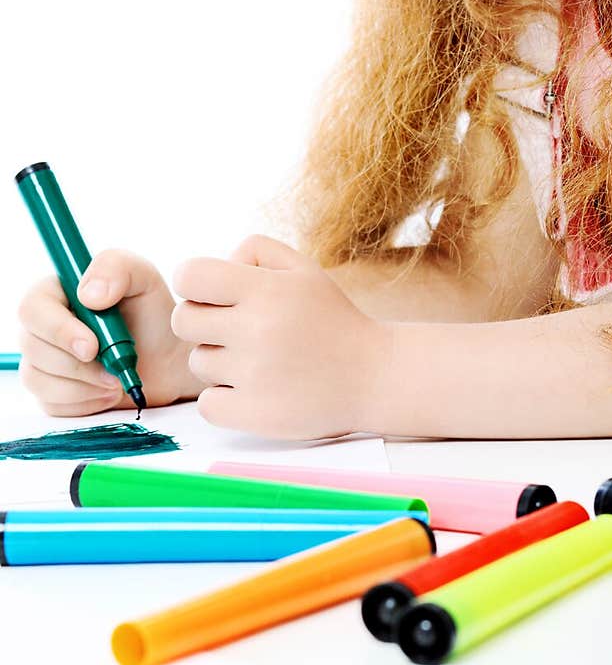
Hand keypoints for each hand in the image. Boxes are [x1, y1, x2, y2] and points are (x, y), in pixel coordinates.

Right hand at [17, 250, 199, 416]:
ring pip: (38, 378)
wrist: (167, 360)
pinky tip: (107, 392)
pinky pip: (51, 404)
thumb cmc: (151, 315)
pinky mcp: (49, 391)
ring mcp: (42, 359)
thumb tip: (87, 294)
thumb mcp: (143, 278)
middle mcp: (43, 325)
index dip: (57, 330)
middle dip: (77, 364)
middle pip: (33, 347)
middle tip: (113, 370)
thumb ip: (115, 268)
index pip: (33, 308)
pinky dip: (85, 403)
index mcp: (57, 292)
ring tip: (115, 379)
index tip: (92, 347)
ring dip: (84, 385)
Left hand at [170, 234, 388, 439]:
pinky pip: (206, 404)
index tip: (214, 295)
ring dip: (220, 362)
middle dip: (202, 322)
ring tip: (260, 361)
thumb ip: (255, 251)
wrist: (374, 375)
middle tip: (235, 329)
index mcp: (265, 289)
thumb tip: (216, 265)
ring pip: (198, 363)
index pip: (189, 275)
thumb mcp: (303, 268)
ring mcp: (253, 374)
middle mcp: (256, 329)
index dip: (195, 284)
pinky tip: (253, 389)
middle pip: (183, 321)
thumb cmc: (331, 318)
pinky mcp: (254, 413)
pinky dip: (223, 399)